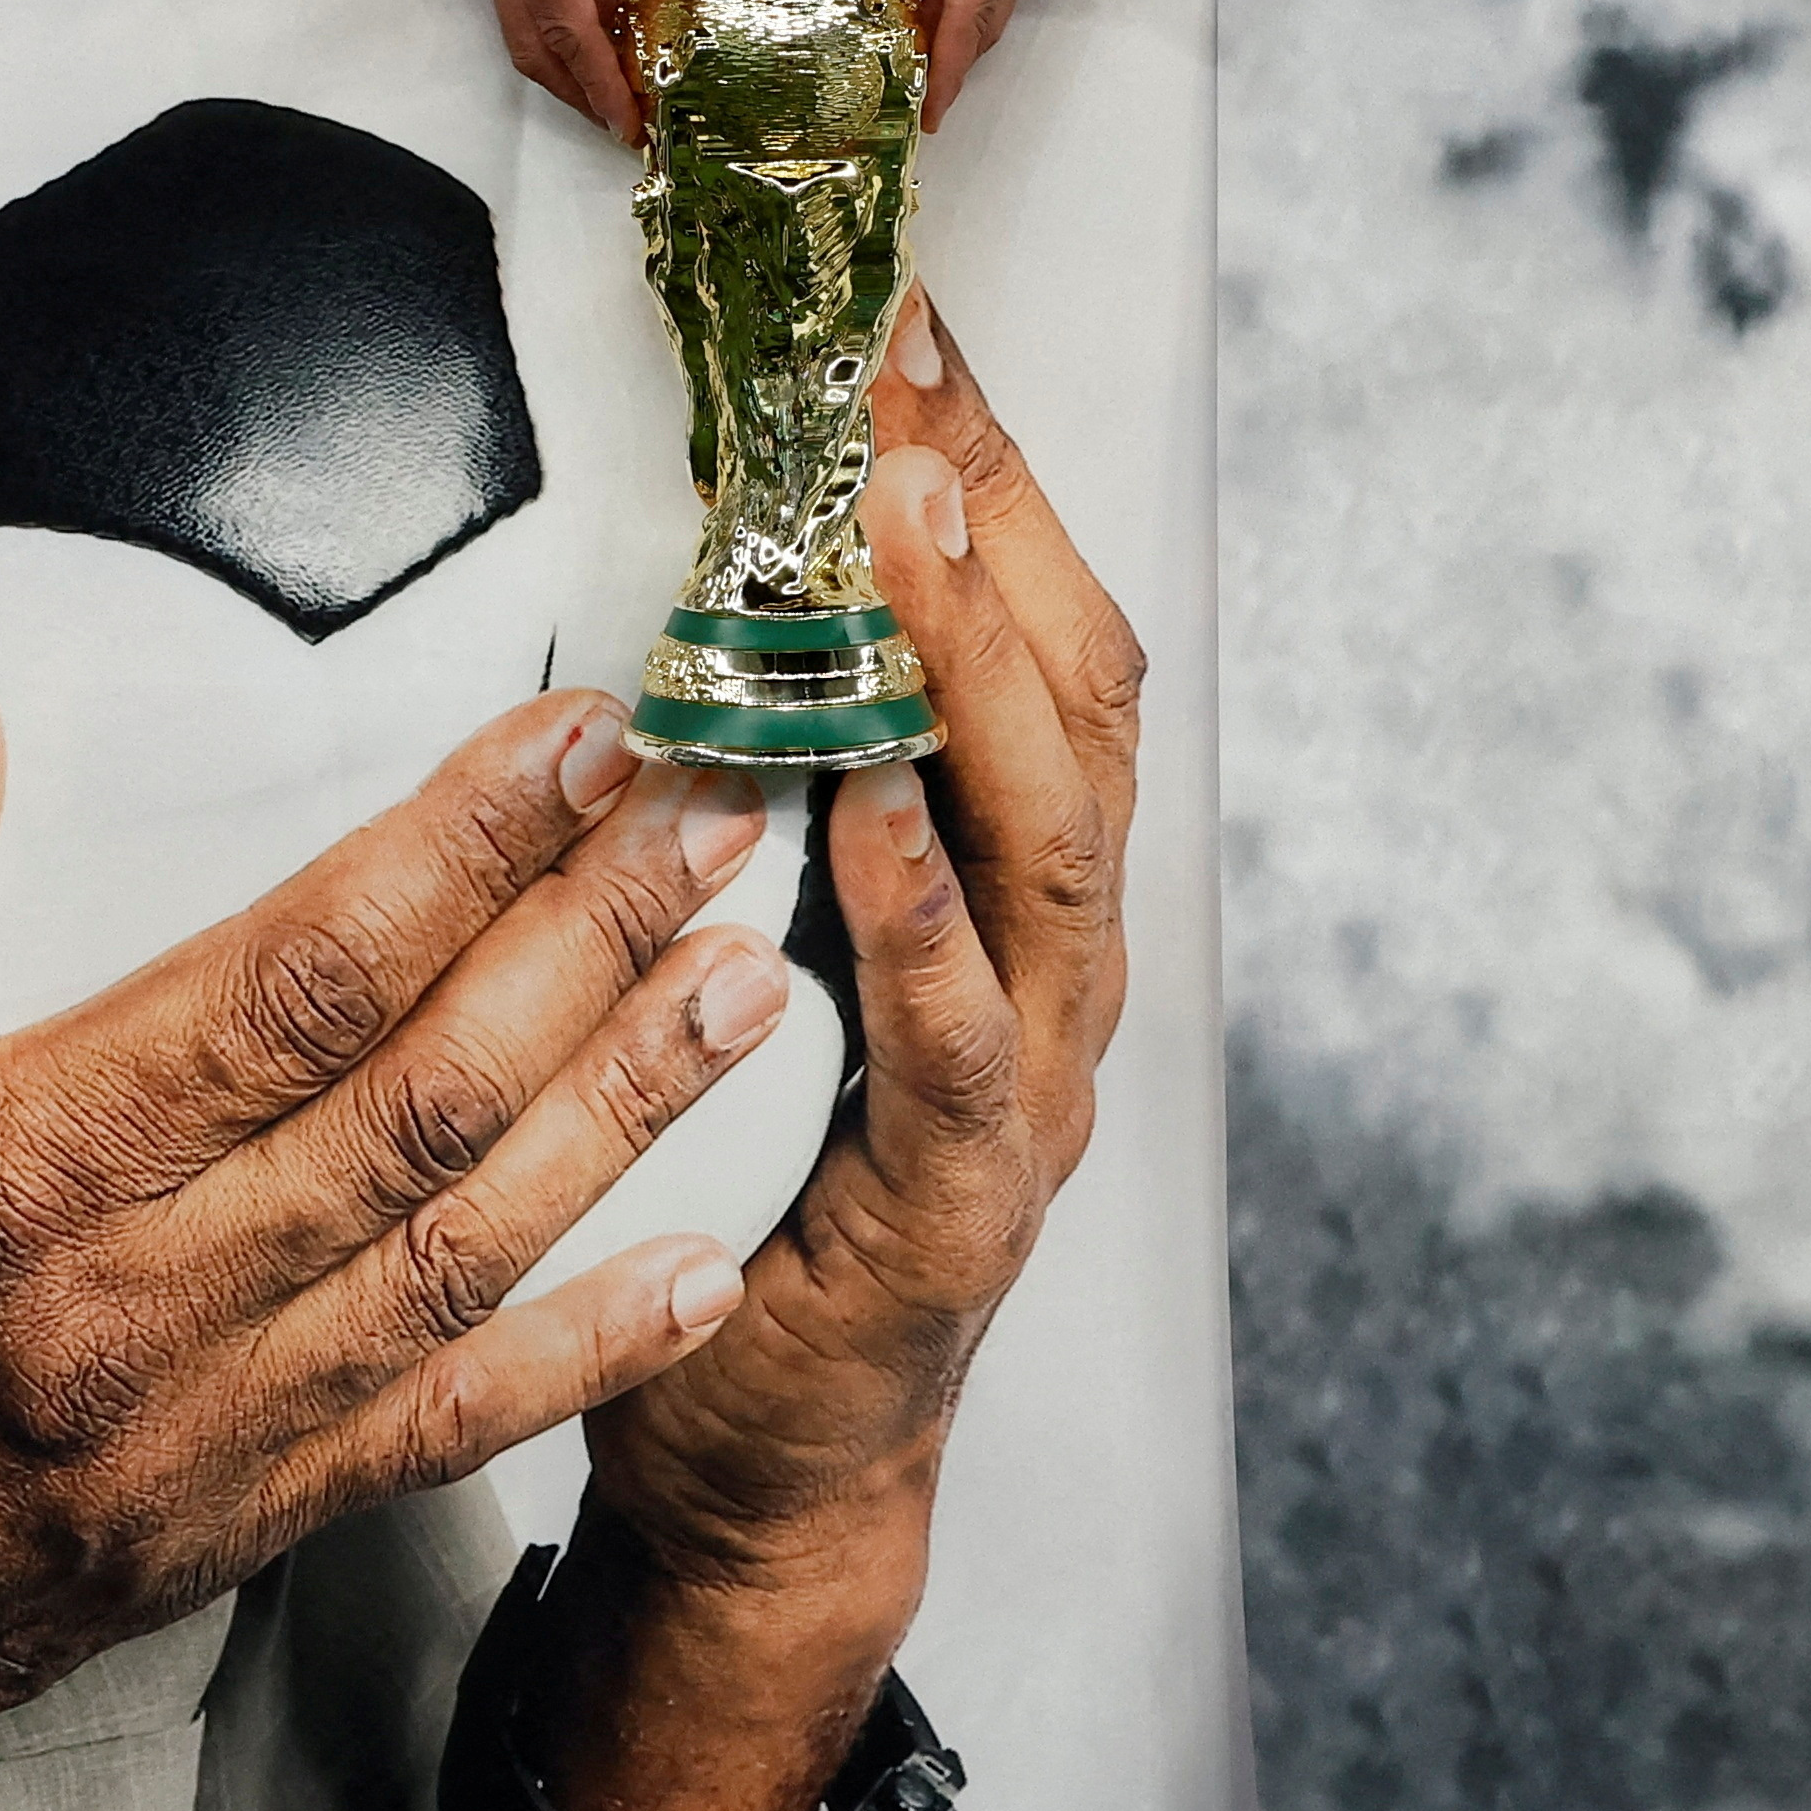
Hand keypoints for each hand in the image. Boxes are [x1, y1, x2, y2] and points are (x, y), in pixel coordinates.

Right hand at [0, 668, 789, 1810]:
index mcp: (3, 1177)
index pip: (297, 980)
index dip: (462, 850)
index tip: (575, 739)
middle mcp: (132, 1314)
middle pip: (429, 1100)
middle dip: (598, 942)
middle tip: (725, 816)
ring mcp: (192, 1443)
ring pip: (467, 1251)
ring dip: (629, 1110)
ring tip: (752, 986)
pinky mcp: (211, 1538)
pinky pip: (438, 1438)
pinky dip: (582, 1354)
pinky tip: (692, 1274)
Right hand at [412, 0, 639, 137]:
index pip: (558, 27)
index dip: (594, 80)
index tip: (628, 124)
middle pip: (536, 45)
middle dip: (578, 93)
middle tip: (626, 130)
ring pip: (531, 23)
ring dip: (570, 65)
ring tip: (615, 93)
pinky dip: (566, 22)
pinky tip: (596, 18)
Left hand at [575, 298, 1141, 1645]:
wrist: (776, 1469)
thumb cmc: (766, 1197)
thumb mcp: (782, 955)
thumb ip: (785, 804)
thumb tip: (728, 611)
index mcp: (1015, 904)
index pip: (1043, 651)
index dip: (994, 489)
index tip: (913, 341)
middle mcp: (1055, 976)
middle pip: (1082, 708)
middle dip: (1000, 530)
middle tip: (914, 381)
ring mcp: (1028, 1089)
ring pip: (1048, 846)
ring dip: (975, 672)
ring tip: (903, 528)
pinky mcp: (956, 1204)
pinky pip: (952, 1037)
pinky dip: (916, 909)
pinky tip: (864, 804)